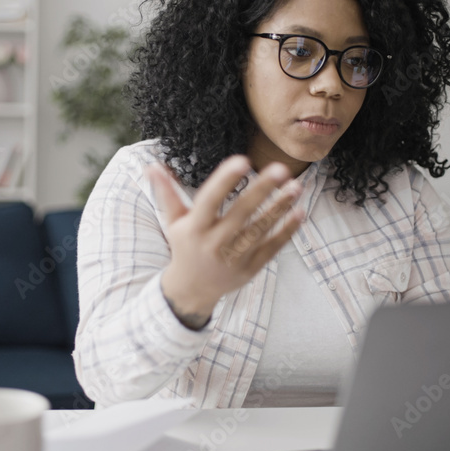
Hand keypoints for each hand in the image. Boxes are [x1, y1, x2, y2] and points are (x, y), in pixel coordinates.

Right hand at [147, 154, 303, 327]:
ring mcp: (234, 258)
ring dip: (279, 208)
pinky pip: (271, 248)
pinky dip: (286, 231)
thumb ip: (167, 193)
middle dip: (261, 191)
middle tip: (281, 168)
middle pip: (240, 214)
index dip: (225, 181)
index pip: (209, 200)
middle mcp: (213, 244)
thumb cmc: (184, 247)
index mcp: (194, 228)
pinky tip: (299, 212)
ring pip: (259, 230)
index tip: (242, 160)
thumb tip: (151, 166)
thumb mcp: (173, 222)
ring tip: (296, 186)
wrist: (191, 290)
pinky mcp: (250, 268)